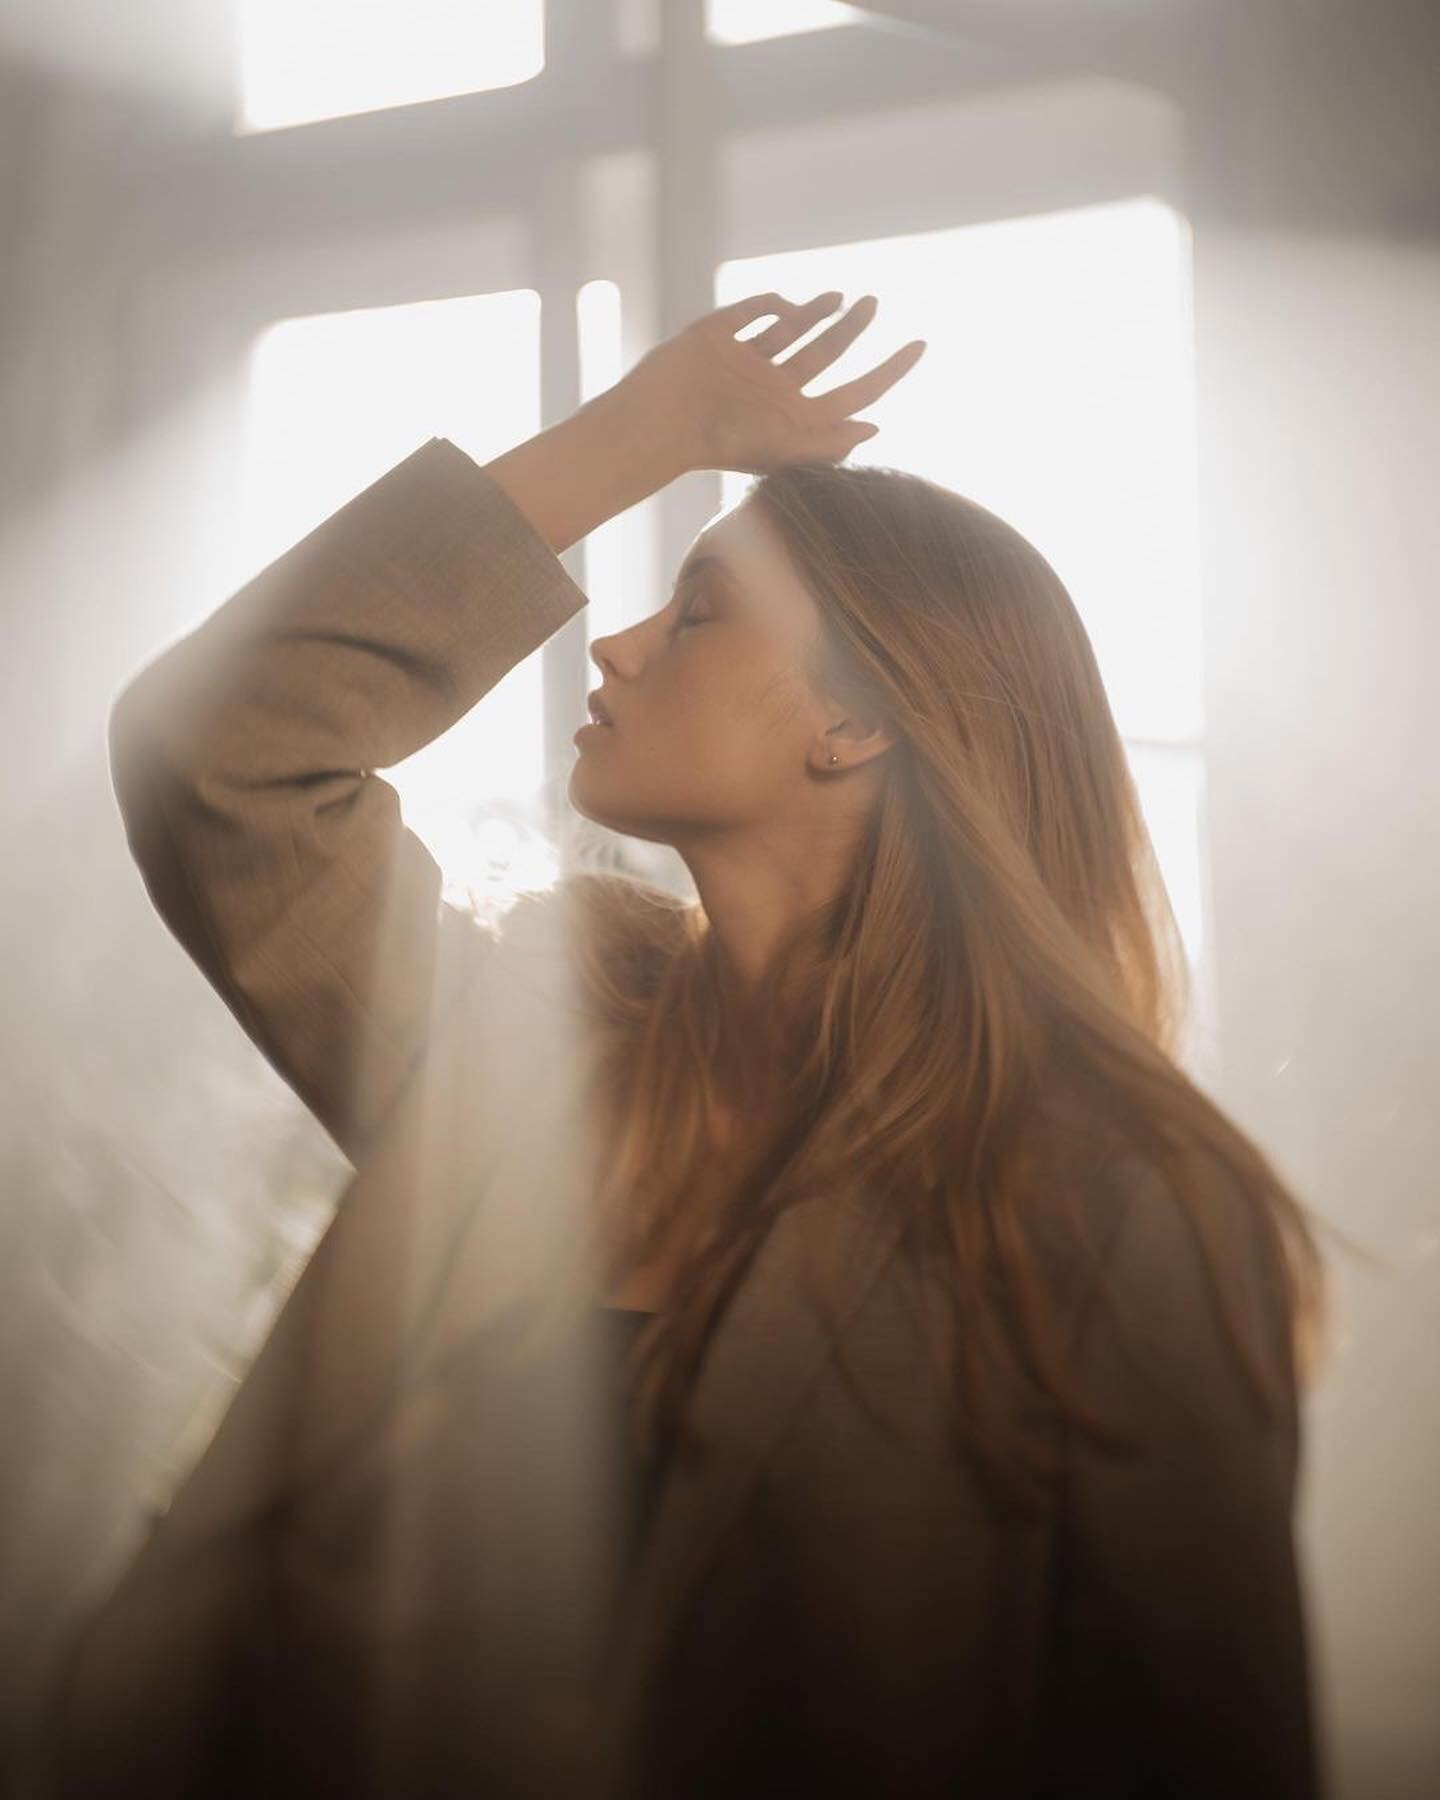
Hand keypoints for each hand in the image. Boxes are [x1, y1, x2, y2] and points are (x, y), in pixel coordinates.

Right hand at [622, 291, 925, 475]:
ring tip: (841, 298)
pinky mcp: (719, 337)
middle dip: (853, 328)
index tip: (921, 344)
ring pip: (793, 328)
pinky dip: (774, 302)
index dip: (890, 371)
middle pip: (826, 353)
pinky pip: (752, 312)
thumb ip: (828, 444)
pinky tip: (787, 306)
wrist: (658, 423)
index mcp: (794, 417)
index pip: (854, 392)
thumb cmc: (719, 444)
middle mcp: (774, 389)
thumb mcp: (782, 449)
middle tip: (874, 304)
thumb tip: (875, 427)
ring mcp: (746, 361)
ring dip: (819, 311)